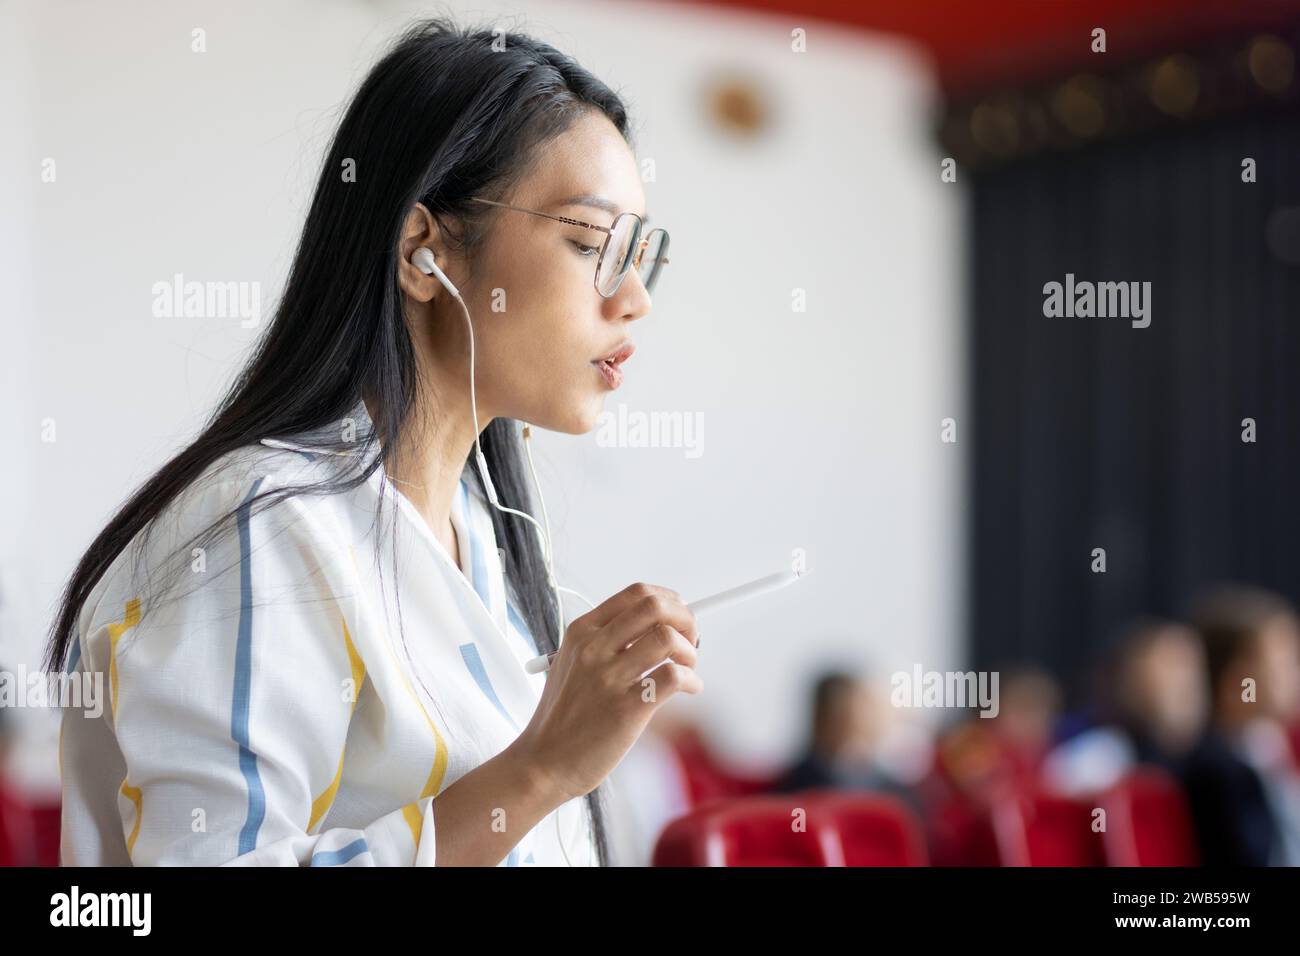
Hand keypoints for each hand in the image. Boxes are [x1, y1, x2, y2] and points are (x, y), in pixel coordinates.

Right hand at [515, 583, 701, 802]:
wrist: (542, 762)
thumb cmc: (563, 716)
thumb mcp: (571, 663)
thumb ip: (606, 642)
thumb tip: (657, 627)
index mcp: (582, 632)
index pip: (636, 593)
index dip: (668, 599)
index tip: (678, 616)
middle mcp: (593, 648)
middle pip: (655, 606)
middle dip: (684, 619)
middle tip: (690, 640)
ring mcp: (608, 678)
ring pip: (667, 638)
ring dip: (689, 652)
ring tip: (688, 669)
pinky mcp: (626, 708)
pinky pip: (673, 676)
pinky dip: (691, 680)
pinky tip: (688, 689)